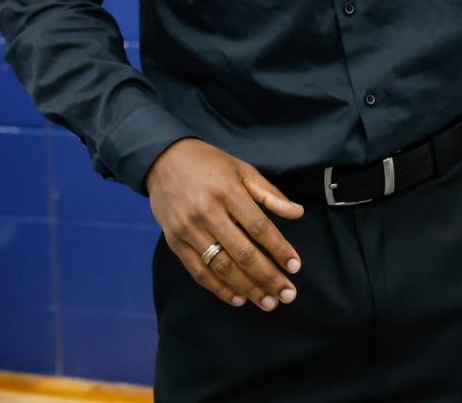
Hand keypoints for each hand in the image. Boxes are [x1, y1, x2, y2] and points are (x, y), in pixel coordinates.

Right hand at [145, 138, 303, 310]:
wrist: (163, 160)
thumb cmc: (209, 164)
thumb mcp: (242, 169)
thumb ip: (269, 193)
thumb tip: (297, 213)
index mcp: (228, 192)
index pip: (259, 227)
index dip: (278, 249)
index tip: (295, 267)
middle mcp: (208, 214)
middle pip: (242, 252)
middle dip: (267, 277)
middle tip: (287, 295)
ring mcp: (188, 230)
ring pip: (221, 267)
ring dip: (247, 288)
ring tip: (267, 302)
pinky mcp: (175, 243)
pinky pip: (198, 271)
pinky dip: (218, 288)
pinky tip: (238, 298)